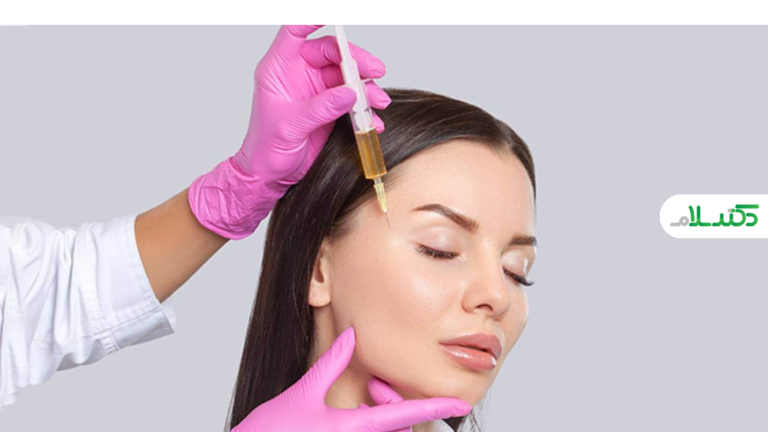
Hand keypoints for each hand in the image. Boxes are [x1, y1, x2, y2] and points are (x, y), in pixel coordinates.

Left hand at [189, 24, 390, 239]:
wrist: (271, 175)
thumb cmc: (266, 148)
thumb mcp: (290, 126)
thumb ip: (320, 108)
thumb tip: (349, 93)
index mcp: (279, 68)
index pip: (294, 31)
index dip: (311, 20)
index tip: (331, 17)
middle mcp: (298, 74)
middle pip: (332, 52)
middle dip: (357, 61)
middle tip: (376, 71)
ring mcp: (316, 89)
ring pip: (347, 76)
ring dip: (366, 87)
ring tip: (379, 102)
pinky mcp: (329, 107)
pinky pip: (352, 99)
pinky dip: (365, 108)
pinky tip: (373, 120)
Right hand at [231, 326, 472, 431]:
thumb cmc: (269, 430)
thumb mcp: (302, 393)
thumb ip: (330, 364)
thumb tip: (351, 335)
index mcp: (350, 428)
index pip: (402, 416)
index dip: (434, 408)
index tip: (459, 405)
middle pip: (393, 428)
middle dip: (392, 409)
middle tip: (373, 391)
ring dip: (376, 418)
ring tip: (349, 406)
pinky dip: (361, 425)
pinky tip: (328, 421)